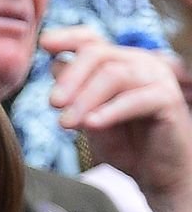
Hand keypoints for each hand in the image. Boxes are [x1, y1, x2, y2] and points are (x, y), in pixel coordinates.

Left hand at [41, 26, 191, 211]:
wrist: (156, 173)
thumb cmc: (123, 142)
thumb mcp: (88, 115)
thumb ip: (74, 92)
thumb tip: (55, 64)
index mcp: (117, 62)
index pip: (91, 40)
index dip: (67, 38)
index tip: (44, 44)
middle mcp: (138, 63)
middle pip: (97, 54)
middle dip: (70, 78)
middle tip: (53, 104)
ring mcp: (156, 78)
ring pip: (113, 75)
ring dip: (85, 99)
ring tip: (66, 123)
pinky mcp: (168, 99)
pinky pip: (135, 100)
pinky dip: (110, 112)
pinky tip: (91, 124)